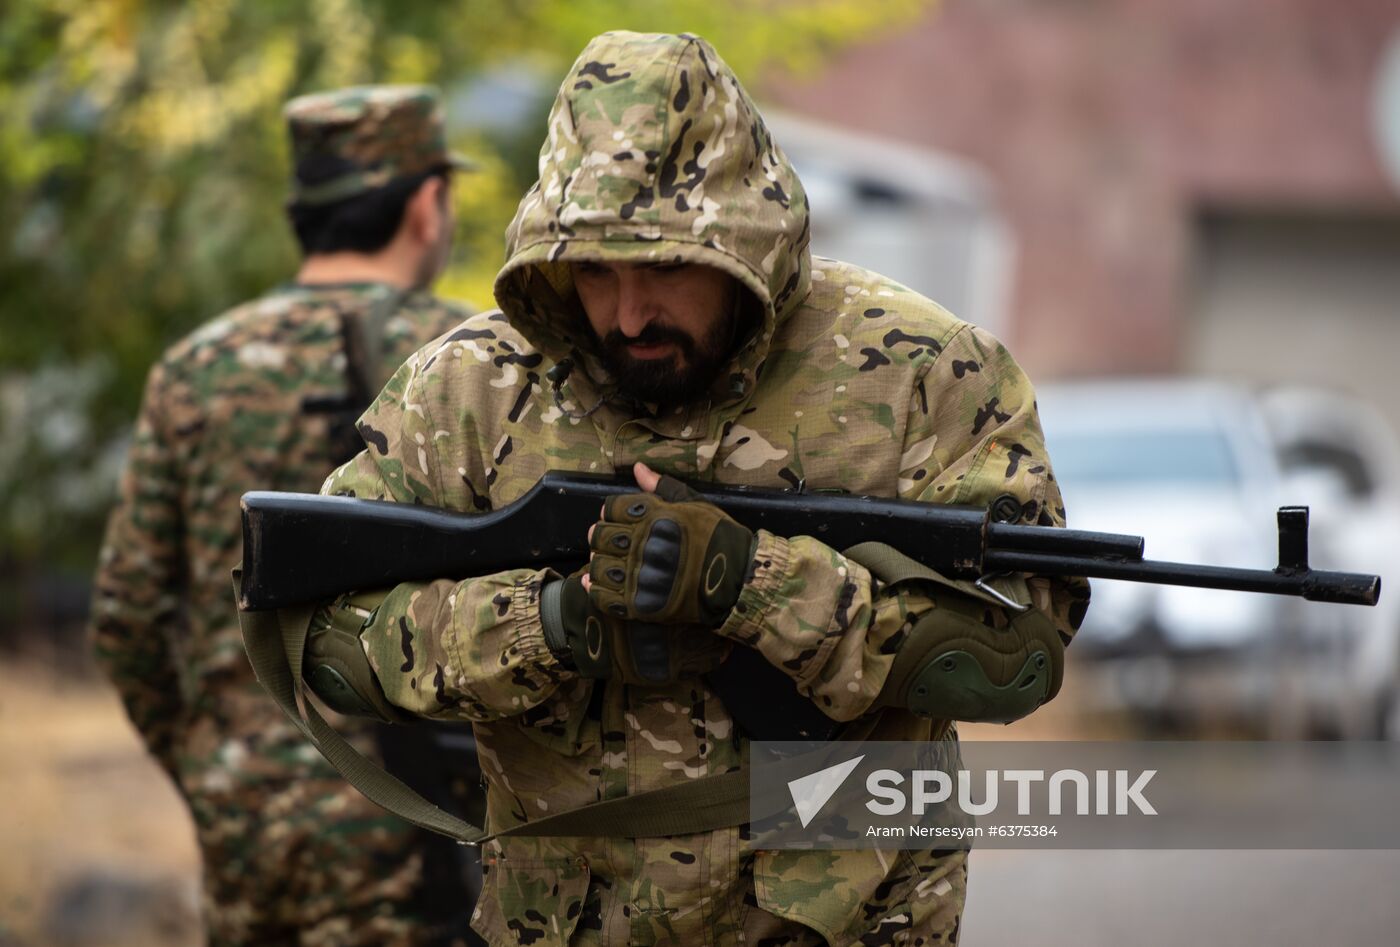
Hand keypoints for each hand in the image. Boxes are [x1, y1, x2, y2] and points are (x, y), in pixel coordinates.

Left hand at [584, 462, 755, 627]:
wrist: (737, 578)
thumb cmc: (718, 536)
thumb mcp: (694, 503)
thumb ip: (662, 487)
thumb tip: (638, 468)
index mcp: (653, 516)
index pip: (611, 508)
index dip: (610, 511)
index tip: (616, 517)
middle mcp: (643, 544)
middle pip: (600, 536)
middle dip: (601, 536)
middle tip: (610, 541)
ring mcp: (641, 576)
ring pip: (598, 567)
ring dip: (599, 563)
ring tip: (608, 562)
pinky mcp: (641, 604)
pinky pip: (605, 597)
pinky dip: (596, 589)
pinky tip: (597, 583)